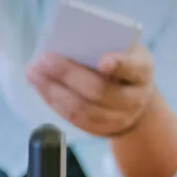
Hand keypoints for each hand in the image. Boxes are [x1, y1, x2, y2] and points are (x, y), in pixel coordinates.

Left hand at [26, 46, 154, 137]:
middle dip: (67, 74)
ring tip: (34, 73)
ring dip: (53, 90)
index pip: (132, 68)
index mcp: (142, 72)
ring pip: (82, 109)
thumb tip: (68, 45)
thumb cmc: (124, 66)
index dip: (119, 65)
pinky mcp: (102, 131)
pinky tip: (41, 87)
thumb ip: (106, 47)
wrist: (136, 99)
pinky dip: (54, 102)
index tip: (103, 62)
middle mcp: (134, 99)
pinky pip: (75, 120)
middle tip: (43, 59)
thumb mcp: (125, 50)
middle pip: (99, 91)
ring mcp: (119, 119)